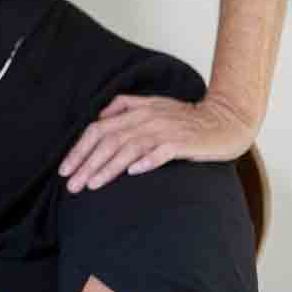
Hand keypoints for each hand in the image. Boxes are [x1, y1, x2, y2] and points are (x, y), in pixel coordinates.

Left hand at [58, 91, 254, 192]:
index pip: (98, 129)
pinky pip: (162, 152)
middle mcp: (146, 118)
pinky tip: (133, 173)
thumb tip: (100, 116)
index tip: (65, 170)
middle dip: (86, 163)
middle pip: (108, 140)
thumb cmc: (187, 117)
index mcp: (135, 111)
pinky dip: (146, 161)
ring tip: (92, 185)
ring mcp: (165, 130)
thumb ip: (125, 106)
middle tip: (71, 185)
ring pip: (129, 148)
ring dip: (108, 167)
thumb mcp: (153, 105)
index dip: (79, 149)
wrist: (226, 120)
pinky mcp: (184, 142)